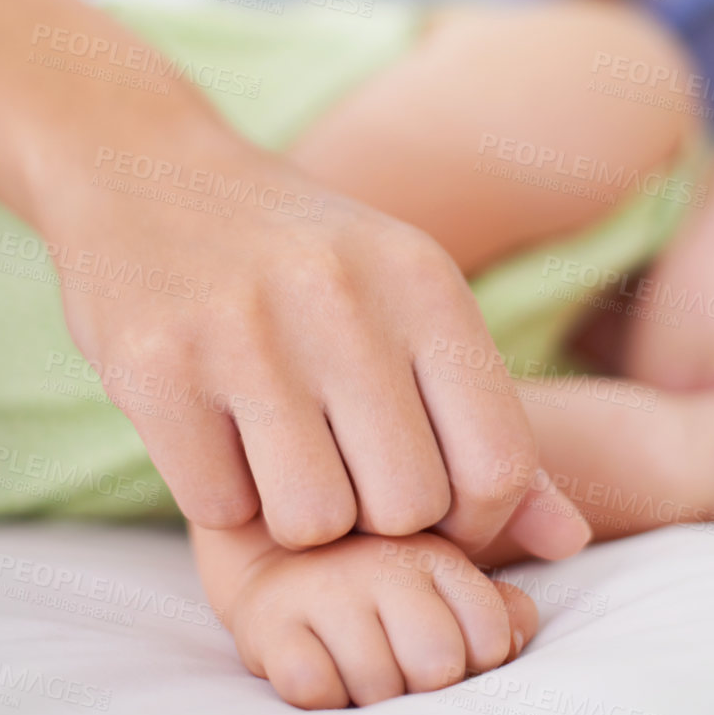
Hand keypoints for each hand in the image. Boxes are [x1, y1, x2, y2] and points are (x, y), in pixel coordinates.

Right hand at [42, 109, 585, 555]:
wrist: (143, 171)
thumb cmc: (301, 261)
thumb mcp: (406, 304)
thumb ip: (486, 420)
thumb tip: (569, 543)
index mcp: (422, 280)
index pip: (499, 464)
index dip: (475, 521)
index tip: (430, 506)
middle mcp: (341, 297)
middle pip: (407, 506)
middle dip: (375, 519)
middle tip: (339, 473)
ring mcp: (243, 330)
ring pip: (313, 522)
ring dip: (293, 516)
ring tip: (275, 453)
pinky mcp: (155, 366)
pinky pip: (218, 509)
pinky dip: (217, 497)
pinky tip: (210, 434)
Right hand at [225, 530, 537, 708]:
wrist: (277, 564)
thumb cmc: (380, 589)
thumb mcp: (443, 589)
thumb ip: (495, 609)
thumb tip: (516, 633)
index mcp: (436, 552)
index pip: (490, 637)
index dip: (475, 664)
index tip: (447, 650)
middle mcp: (382, 560)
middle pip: (437, 666)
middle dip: (422, 686)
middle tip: (397, 665)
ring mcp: (323, 587)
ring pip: (377, 687)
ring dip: (368, 696)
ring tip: (355, 664)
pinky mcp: (270, 621)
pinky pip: (314, 689)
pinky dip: (321, 695)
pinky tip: (318, 665)